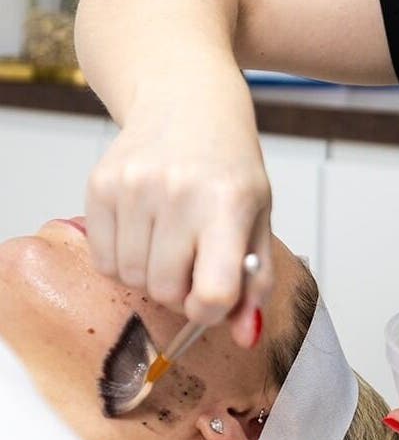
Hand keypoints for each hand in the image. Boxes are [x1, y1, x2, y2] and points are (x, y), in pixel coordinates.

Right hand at [85, 69, 273, 347]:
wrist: (186, 102)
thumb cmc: (230, 166)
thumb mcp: (259, 217)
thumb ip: (256, 281)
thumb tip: (246, 337)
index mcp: (229, 204)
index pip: (215, 291)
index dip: (213, 309)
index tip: (215, 295)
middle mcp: (179, 194)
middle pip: (167, 291)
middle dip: (182, 290)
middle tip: (194, 259)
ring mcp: (134, 187)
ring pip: (132, 279)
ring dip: (151, 275)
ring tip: (171, 239)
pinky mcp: (99, 185)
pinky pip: (102, 259)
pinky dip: (123, 258)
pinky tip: (144, 229)